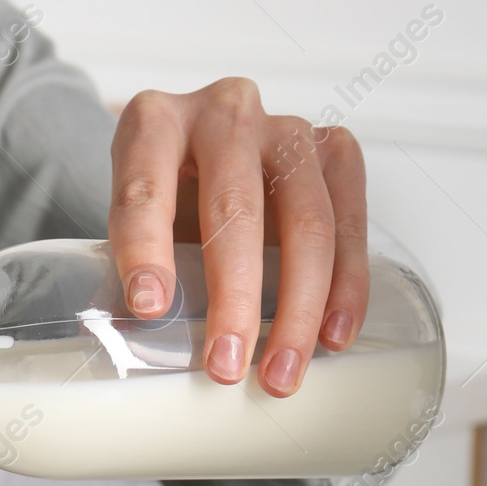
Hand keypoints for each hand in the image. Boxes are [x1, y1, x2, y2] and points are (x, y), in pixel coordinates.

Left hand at [108, 77, 368, 396]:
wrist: (209, 155)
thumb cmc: (167, 195)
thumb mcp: (135, 220)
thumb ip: (136, 267)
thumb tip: (150, 341)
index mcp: (154, 122)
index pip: (146, 186)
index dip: (145, 249)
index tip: (150, 309)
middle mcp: (224, 113)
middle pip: (236, 208)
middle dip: (233, 297)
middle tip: (225, 365)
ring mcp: (287, 129)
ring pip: (307, 221)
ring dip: (298, 308)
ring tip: (280, 372)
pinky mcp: (335, 152)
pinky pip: (351, 222)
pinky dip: (345, 287)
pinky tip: (334, 336)